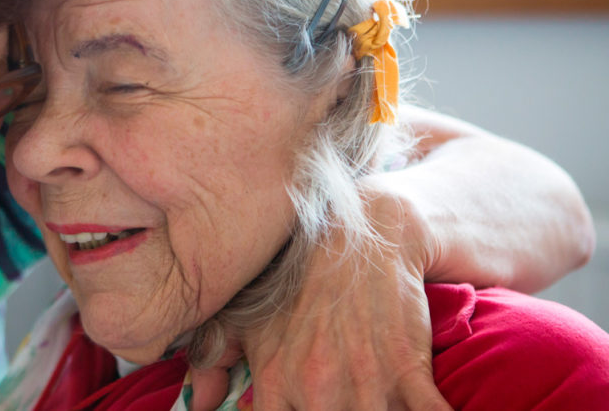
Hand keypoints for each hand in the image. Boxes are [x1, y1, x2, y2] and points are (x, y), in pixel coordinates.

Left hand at [190, 177, 449, 409]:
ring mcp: (364, 379)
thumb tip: (198, 406)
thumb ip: (215, 363)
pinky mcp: (407, 366)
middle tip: (344, 405)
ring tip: (379, 402)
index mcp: (277, 380)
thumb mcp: (249, 319)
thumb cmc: (299, 280)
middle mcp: (316, 386)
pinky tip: (429, 409)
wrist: (361, 233)